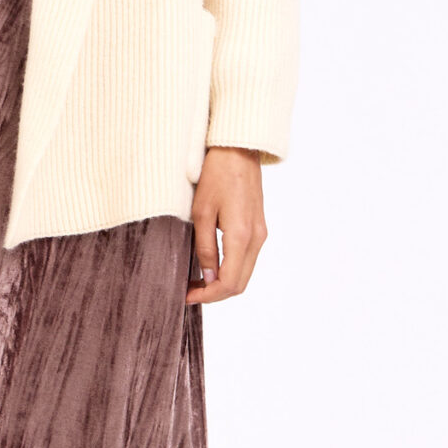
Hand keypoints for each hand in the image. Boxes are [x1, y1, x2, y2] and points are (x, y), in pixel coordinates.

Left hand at [186, 146, 266, 303]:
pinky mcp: (259, 228)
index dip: (208, 296)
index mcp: (241, 236)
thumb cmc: (216, 175)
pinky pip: (247, 259)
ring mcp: (261, 233)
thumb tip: (208, 278)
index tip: (186, 296)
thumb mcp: (201, 213)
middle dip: (215, 294)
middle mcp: (256, 238)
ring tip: (196, 281)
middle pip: (240, 283)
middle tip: (189, 292)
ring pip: (244, 273)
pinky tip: (210, 266)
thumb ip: (204, 248)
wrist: (238, 150)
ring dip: (222, 282)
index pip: (229, 282)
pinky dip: (230, 270)